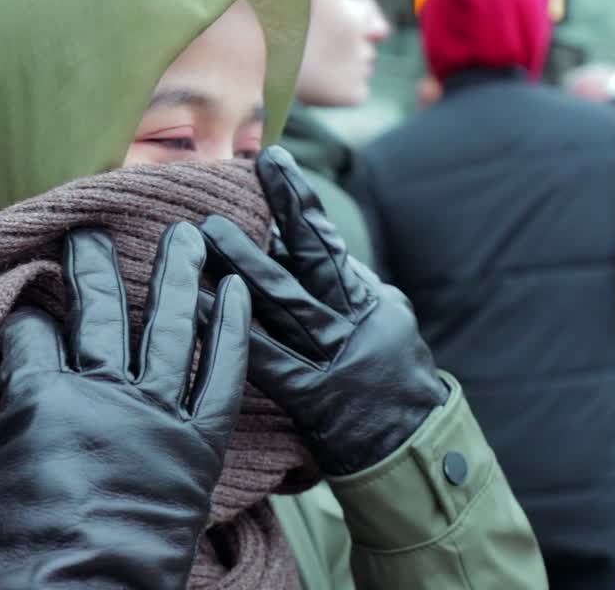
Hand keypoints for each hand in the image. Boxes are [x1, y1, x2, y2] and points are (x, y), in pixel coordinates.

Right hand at [0, 223, 250, 589]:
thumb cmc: (12, 562)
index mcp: (41, 400)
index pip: (30, 330)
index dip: (22, 314)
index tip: (21, 306)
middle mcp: (103, 395)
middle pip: (100, 310)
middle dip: (93, 262)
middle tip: (93, 229)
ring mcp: (157, 418)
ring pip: (170, 328)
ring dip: (178, 276)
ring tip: (186, 235)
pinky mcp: (199, 448)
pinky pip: (223, 379)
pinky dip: (232, 333)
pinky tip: (236, 292)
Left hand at [199, 146, 448, 475]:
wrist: (414, 454)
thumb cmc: (391, 385)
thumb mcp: (384, 326)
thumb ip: (349, 287)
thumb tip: (312, 245)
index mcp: (369, 302)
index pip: (330, 242)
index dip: (300, 201)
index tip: (273, 159)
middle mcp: (356, 321)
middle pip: (317, 256)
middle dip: (284, 208)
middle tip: (246, 168)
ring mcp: (336, 358)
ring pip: (288, 300)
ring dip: (247, 263)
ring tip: (208, 232)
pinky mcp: (314, 396)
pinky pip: (265, 357)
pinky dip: (231, 330)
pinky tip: (199, 307)